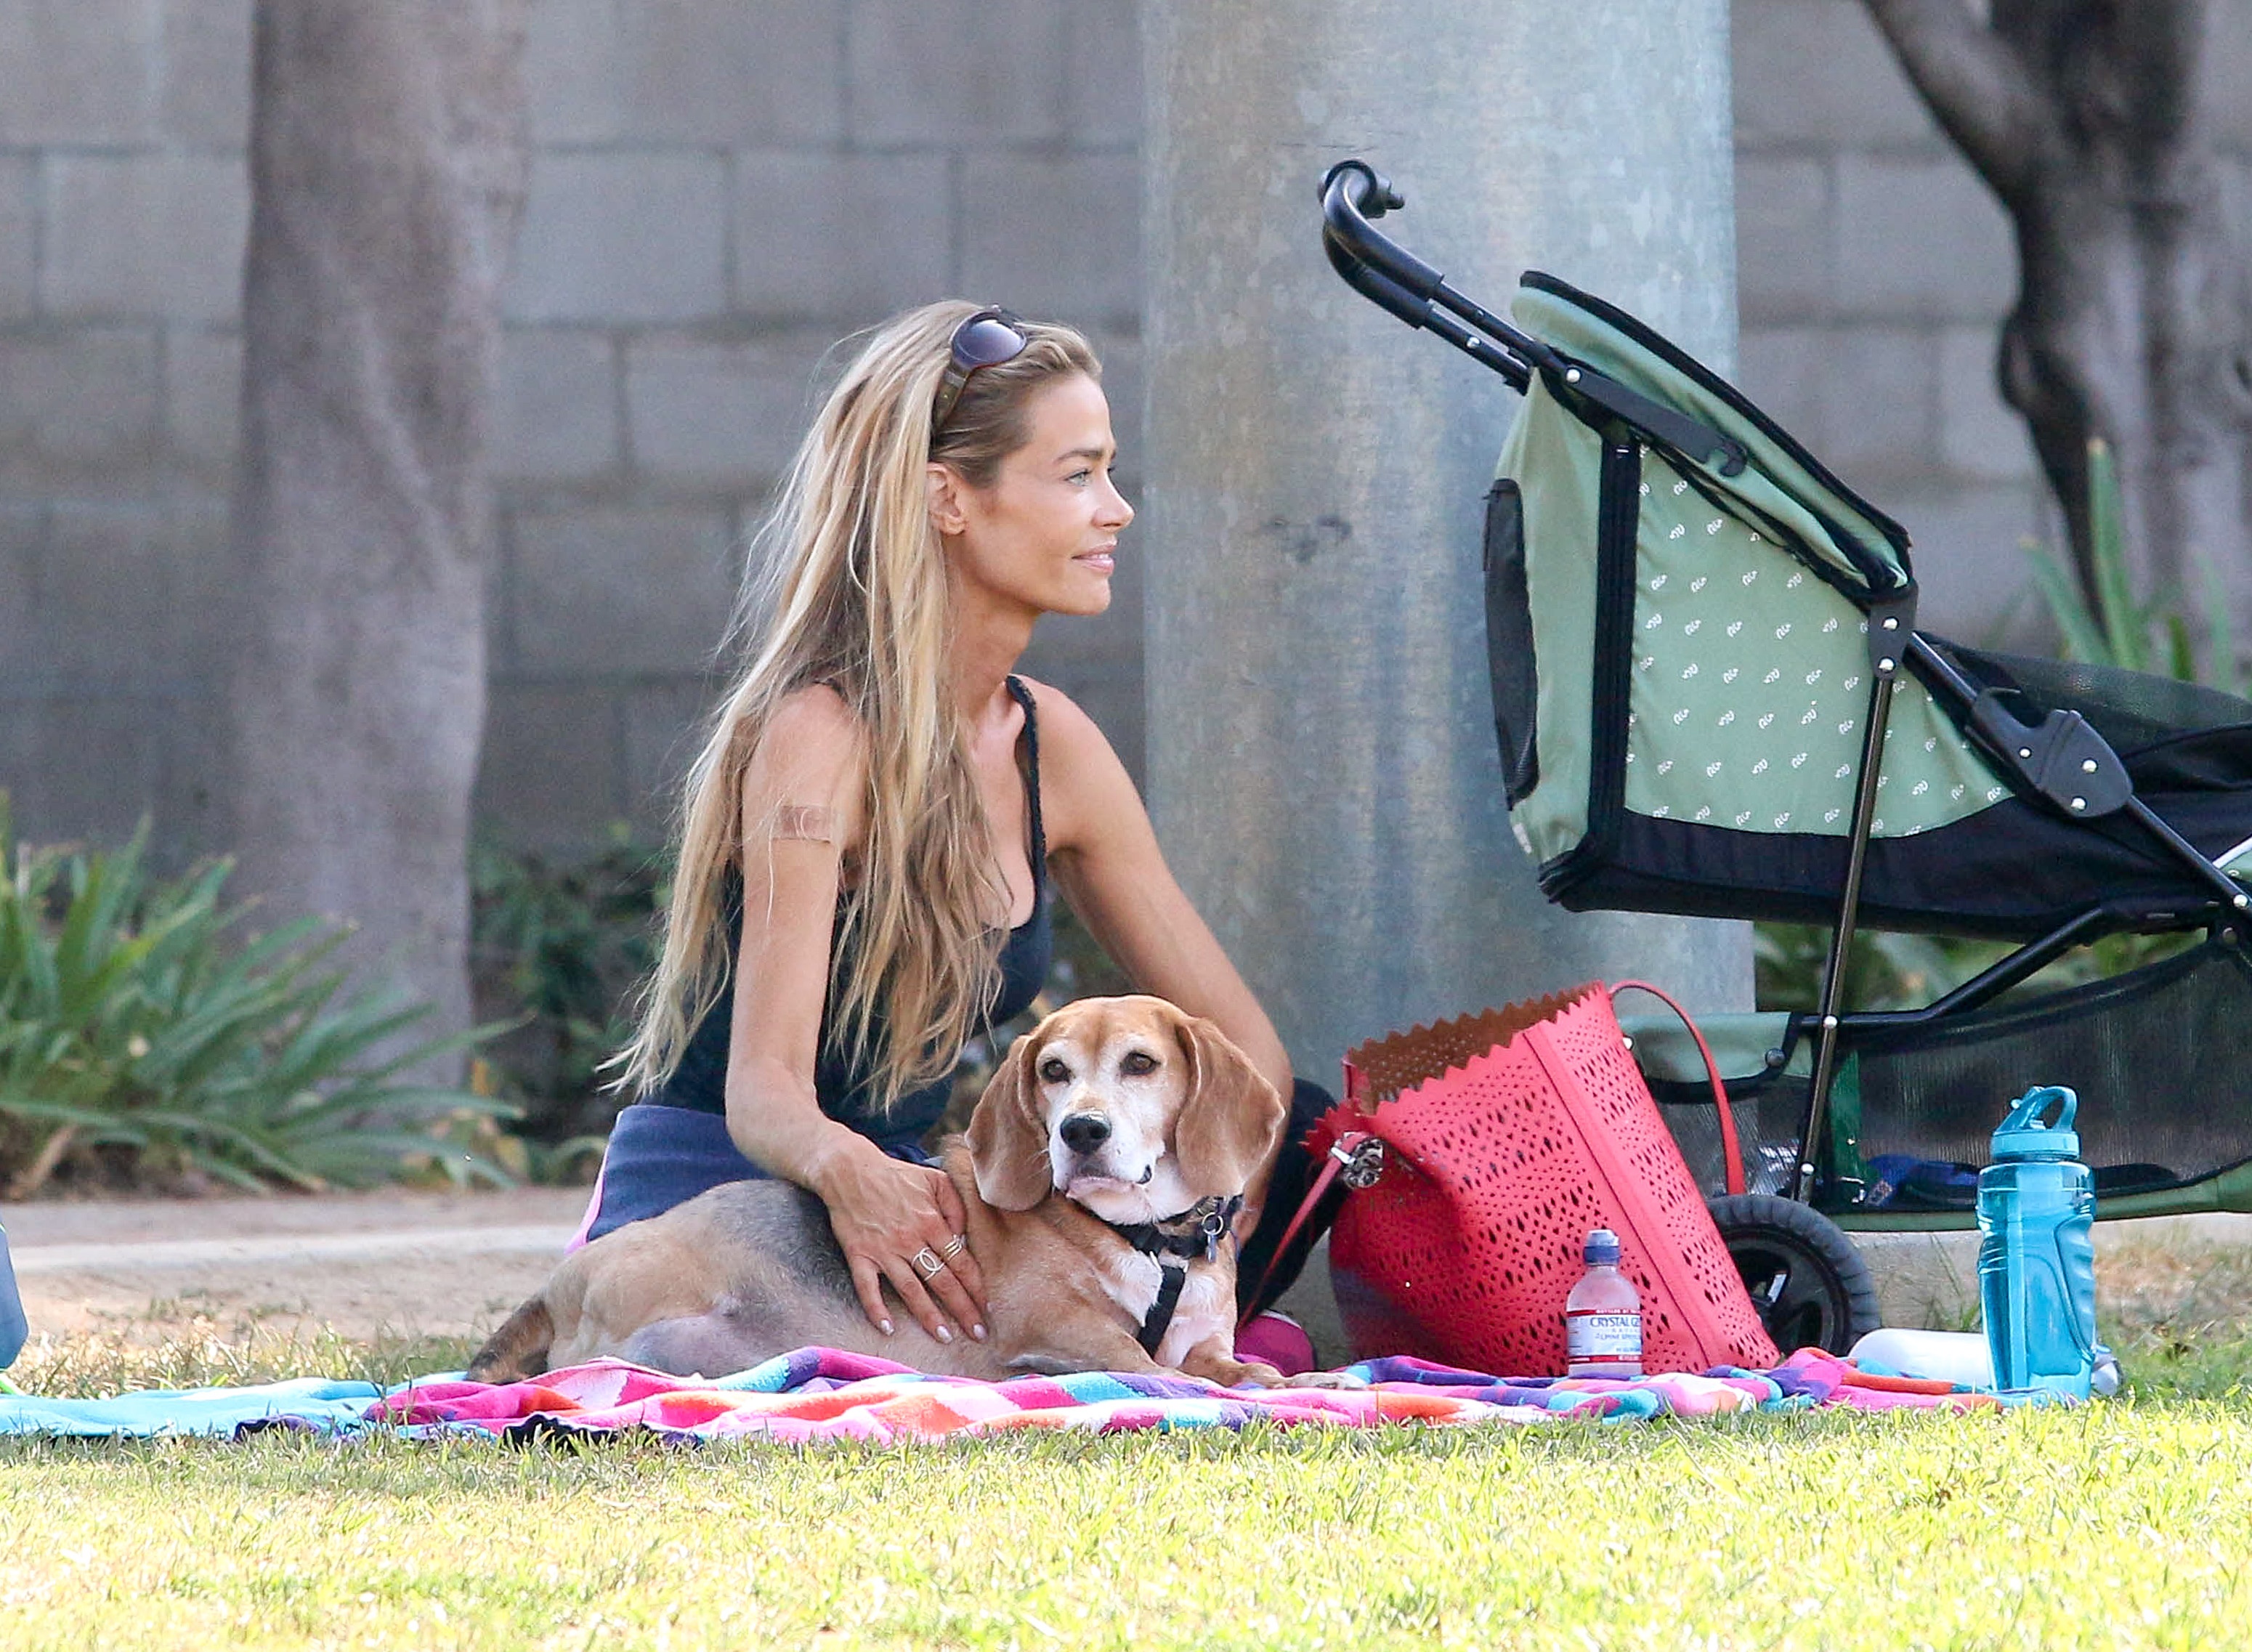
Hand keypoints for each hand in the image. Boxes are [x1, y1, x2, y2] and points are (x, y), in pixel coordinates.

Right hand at [811, 1140, 987, 1343]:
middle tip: (977, 1334)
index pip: (960, 1262)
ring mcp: (883, 1250)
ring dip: (928, 1315)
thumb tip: (963, 1239)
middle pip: (941, 1281)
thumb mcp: (935, 1180)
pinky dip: (876, 1309)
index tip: (987, 1309)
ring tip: (943, 1337)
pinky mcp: (858, 1255)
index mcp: (931, 1222)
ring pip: (910, 1289)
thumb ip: (956, 1207)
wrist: (850, 1170)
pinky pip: (867, 1287)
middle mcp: (910, 1239)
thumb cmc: (896, 1176)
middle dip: (962, 1309)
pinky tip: (888, 1329)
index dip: (976, 1288)